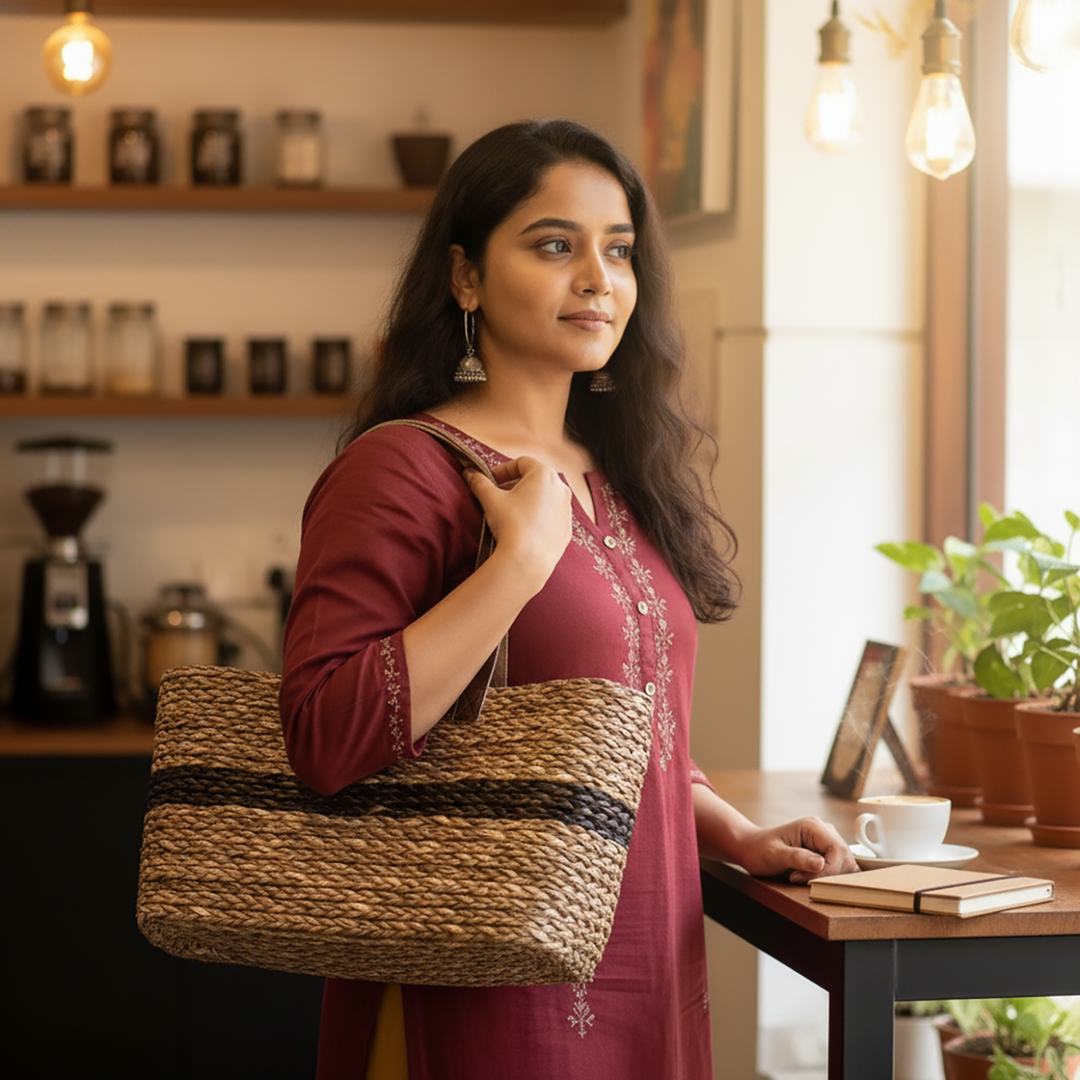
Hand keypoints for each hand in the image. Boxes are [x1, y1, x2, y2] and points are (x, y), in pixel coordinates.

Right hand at [463, 457, 572, 590]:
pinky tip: (524, 528)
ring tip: (511, 512)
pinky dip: (539, 517)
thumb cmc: (510, 523)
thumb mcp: (489, 499)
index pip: (521, 463)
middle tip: (498, 495)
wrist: (528, 560)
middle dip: (515, 484)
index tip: (490, 481)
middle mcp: (561, 488)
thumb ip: (479, 482)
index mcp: (544, 474)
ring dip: (528, 500)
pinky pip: (551, 516)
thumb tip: (469, 473)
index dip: (503, 470)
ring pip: (545, 497)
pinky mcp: (567, 528)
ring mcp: (567, 509)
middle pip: (535, 479)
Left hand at [733, 816, 857, 883]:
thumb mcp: (774, 855)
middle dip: (829, 874)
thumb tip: (821, 864)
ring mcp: (825, 841)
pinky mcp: (824, 851)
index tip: (801, 879)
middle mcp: (823, 830)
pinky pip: (838, 867)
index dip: (827, 869)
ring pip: (845, 863)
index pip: (837, 850)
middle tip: (801, 880)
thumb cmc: (759, 850)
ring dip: (829, 877)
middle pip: (845, 857)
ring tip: (803, 878)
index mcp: (813, 826)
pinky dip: (829, 877)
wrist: (750, 848)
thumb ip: (797, 858)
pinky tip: (810, 879)